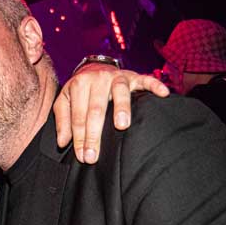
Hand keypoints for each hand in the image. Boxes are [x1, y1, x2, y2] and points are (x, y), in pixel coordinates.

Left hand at [54, 64, 169, 163]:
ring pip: (119, 92)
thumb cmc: (80, 91)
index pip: (79, 116)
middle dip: (94, 134)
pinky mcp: (134, 76)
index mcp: (79, 85)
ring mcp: (117, 77)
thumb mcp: (65, 101)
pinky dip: (155, 85)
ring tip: (122, 126)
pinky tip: (163, 94)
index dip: (80, 137)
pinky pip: (146, 79)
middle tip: (94, 156)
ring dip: (121, 108)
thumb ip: (62, 120)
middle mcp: (98, 79)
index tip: (83, 157)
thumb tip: (63, 142)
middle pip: (96, 109)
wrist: (94, 68)